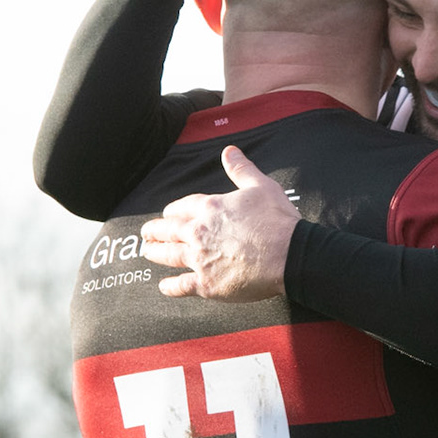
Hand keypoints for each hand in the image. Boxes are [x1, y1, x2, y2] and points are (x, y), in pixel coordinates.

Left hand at [139, 146, 298, 300]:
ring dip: (155, 253)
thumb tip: (229, 151)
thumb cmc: (278, 220)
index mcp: (210, 208)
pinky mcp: (207, 284)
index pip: (181, 207)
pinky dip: (169, 286)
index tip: (168, 214)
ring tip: (148, 252)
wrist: (290, 255)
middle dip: (154, 231)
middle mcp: (199, 232)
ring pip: (168, 255)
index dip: (172, 211)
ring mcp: (200, 259)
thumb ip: (241, 169)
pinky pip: (180, 285)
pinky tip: (164, 286)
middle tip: (147, 233)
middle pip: (167, 230)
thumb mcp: (261, 186)